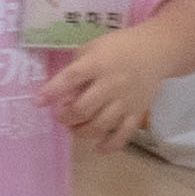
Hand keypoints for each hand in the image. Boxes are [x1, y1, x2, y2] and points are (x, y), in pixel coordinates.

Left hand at [43, 22, 171, 154]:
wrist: (157, 51)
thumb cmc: (119, 47)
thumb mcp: (93, 47)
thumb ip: (77, 67)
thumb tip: (61, 92)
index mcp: (98, 63)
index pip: (71, 78)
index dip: (52, 91)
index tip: (38, 102)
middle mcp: (112, 83)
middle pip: (84, 108)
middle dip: (66, 117)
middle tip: (61, 116)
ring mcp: (126, 101)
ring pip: (100, 125)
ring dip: (82, 131)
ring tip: (75, 128)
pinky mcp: (138, 112)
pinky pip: (123, 135)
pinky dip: (109, 145)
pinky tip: (97, 148)